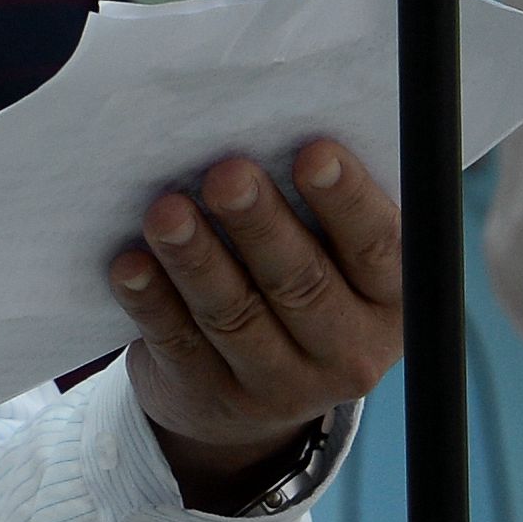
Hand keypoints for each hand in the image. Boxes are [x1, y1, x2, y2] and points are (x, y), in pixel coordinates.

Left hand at [106, 140, 406, 509]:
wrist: (255, 398)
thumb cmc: (301, 278)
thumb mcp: (334, 254)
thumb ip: (322, 205)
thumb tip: (271, 122)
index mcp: (392, 301)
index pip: (377, 247)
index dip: (347, 200)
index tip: (313, 151)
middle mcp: (349, 351)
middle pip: (302, 283)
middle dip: (260, 224)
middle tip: (225, 174)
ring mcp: (282, 386)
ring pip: (236, 316)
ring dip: (197, 259)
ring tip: (165, 211)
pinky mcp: (215, 398)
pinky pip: (181, 346)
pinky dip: (152, 302)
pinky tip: (130, 265)